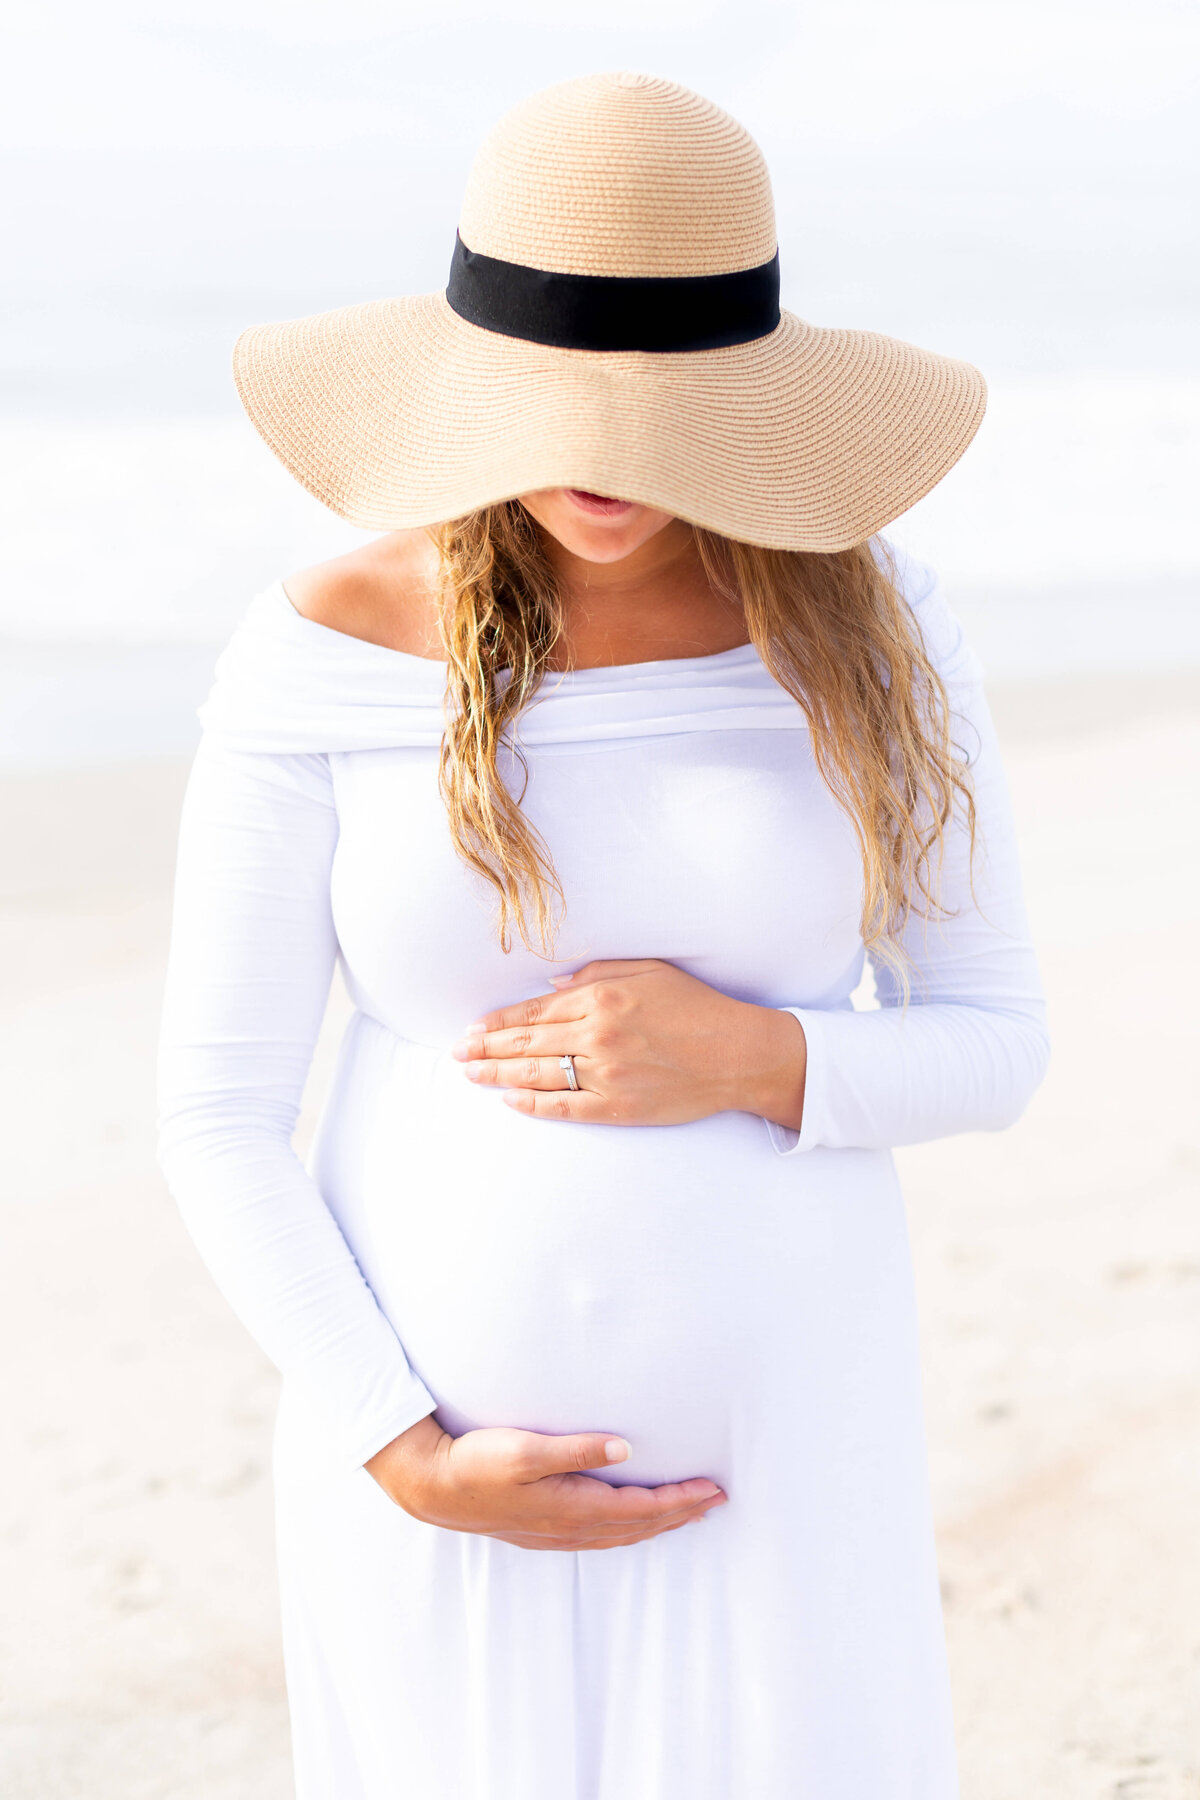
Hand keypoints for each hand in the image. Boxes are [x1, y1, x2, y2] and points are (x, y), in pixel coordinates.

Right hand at [366, 1413, 727, 1549]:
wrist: (433, 1487)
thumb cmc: (477, 1461)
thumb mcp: (526, 1448)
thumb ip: (577, 1449)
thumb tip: (626, 1449)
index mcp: (573, 1507)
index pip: (642, 1508)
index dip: (680, 1499)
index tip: (713, 1488)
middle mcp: (570, 1527)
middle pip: (639, 1525)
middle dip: (680, 1513)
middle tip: (716, 1501)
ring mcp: (555, 1534)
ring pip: (621, 1534)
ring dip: (658, 1524)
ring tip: (686, 1513)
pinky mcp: (542, 1531)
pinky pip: (601, 1537)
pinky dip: (628, 1529)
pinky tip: (631, 1523)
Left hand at [451, 958, 805, 1129]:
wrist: (738, 1055)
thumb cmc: (697, 1007)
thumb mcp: (649, 971)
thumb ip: (596, 973)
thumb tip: (551, 982)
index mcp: (602, 999)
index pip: (536, 1010)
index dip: (500, 1022)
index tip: (475, 1027)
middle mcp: (597, 1037)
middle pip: (527, 1043)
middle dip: (487, 1048)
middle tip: (457, 1052)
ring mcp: (605, 1075)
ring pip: (537, 1075)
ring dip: (498, 1075)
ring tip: (471, 1074)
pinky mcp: (617, 1107)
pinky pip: (564, 1106)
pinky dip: (533, 1104)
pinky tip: (510, 1101)